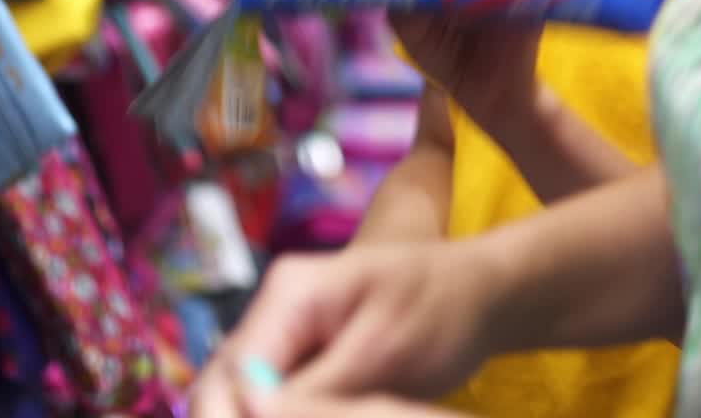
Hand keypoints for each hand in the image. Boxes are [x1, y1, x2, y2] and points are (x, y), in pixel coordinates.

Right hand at [189, 241, 499, 417]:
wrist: (478, 297)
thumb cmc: (441, 306)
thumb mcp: (384, 347)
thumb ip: (319, 386)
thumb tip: (252, 415)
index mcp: (288, 294)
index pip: (229, 377)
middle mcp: (273, 316)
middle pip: (222, 396)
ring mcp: (284, 344)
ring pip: (243, 407)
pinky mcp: (300, 373)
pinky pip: (274, 410)